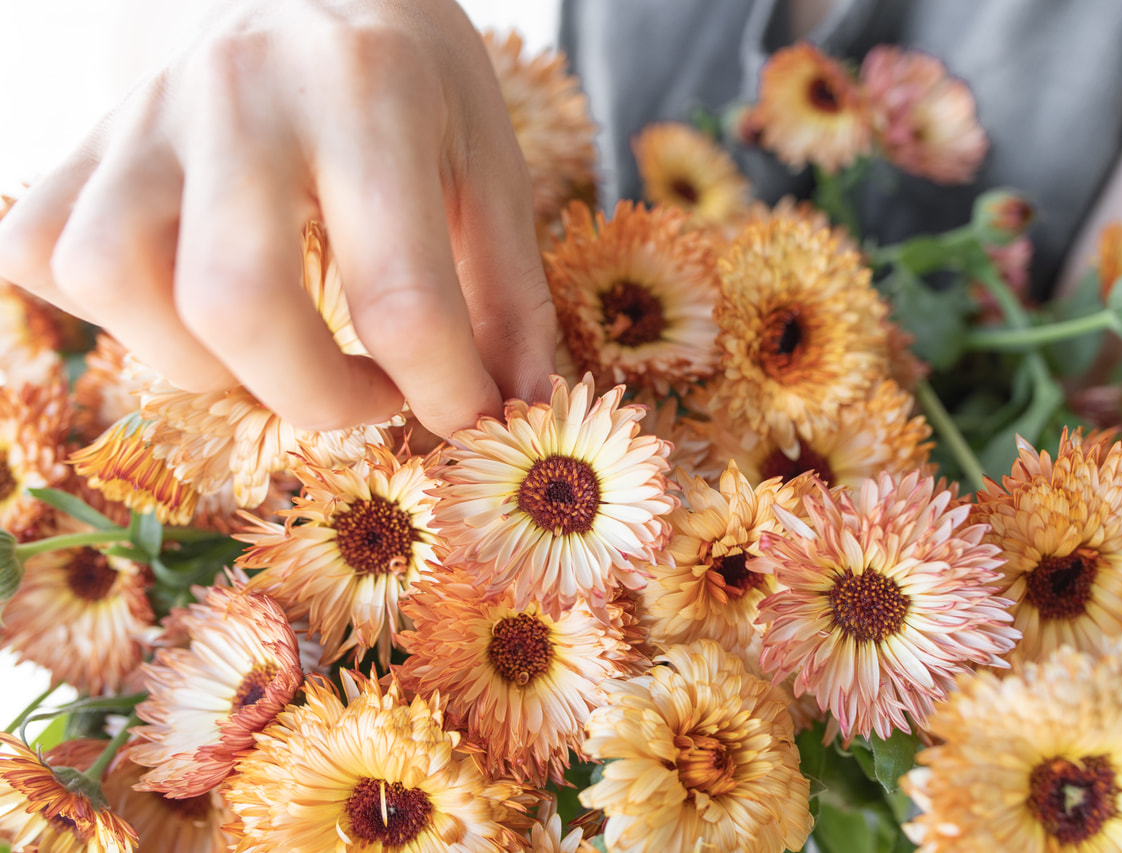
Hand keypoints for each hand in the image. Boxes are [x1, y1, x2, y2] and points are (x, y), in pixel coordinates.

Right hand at [0, 0, 555, 436]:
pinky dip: (114, 315)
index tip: (471, 418)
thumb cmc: (406, 77)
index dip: (445, 390)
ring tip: (275, 345)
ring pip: (120, 284)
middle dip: (314, 397)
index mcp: (369, 93)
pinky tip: (189, 300)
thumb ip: (508, 291)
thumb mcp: (487, 161)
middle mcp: (241, 94)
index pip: (400, 292)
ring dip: (206, 364)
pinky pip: (47, 258)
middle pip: (235, 303)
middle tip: (370, 392)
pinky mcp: (81, 142)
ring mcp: (143, 114)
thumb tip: (518, 405)